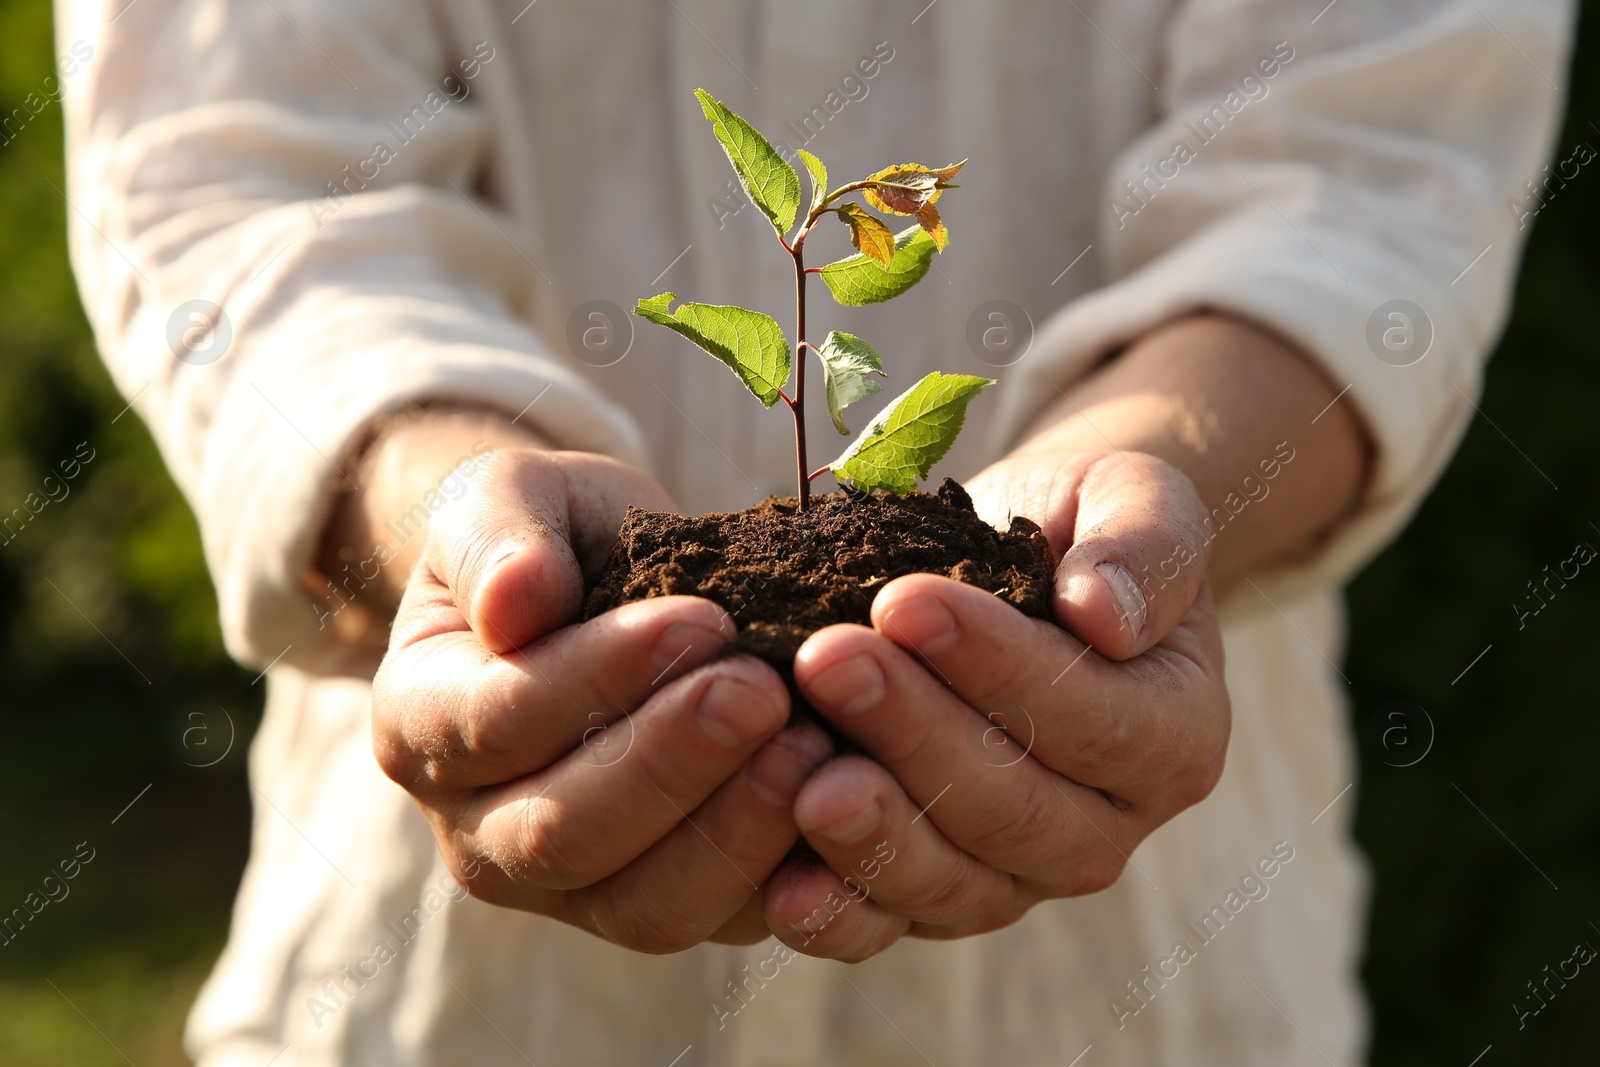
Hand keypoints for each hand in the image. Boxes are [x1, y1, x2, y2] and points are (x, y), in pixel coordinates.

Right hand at [369, 444, 831, 952]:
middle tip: (765, 691)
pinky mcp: (664, 907)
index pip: (497, 722)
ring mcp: (570, 892)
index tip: (702, 619)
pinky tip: (845, 802)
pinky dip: (791, 878)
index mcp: (420, 724)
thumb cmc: (554, 537)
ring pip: (647, 907)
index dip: (601, 677)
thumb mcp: (513, 496)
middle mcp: (479, 830)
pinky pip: (724, 923)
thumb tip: (512, 603)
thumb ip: (498, 537)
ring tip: (816, 745)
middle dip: (673, 765)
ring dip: (737, 833)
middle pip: (563, 836)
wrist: (605, 589)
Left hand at [762, 449, 1229, 960]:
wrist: (1026, 564)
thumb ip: (1145, 549)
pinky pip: (892, 921)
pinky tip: (781, 890)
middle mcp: (1106, 826)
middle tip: (826, 659)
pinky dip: (838, 913)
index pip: (1092, 719)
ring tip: (799, 773)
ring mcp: (1020, 873)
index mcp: (1174, 736)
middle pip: (1013, 808)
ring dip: (872, 830)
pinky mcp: (940, 893)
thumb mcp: (1133, 498)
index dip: (997, 667)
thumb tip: (1106, 616)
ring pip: (953, 879)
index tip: (904, 601)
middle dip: (912, 734)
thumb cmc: (1080, 524)